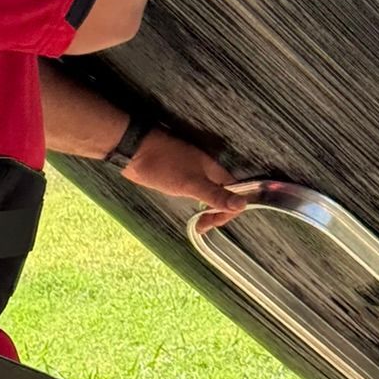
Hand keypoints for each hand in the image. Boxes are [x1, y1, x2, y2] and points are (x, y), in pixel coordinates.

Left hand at [121, 126, 254, 232]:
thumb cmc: (164, 165)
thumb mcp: (191, 184)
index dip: (229, 209)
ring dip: (208, 210)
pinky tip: (191, 211)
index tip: (212, 223)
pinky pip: (198, 192)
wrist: (135, 152)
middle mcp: (207, 171)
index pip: (235, 191)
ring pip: (210, 194)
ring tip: (197, 224)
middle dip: (218, 213)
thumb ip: (216, 195)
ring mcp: (194, 173)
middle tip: (202, 227)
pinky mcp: (181, 177)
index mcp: (214, 169)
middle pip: (224, 194)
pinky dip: (198, 204)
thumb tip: (242, 204)